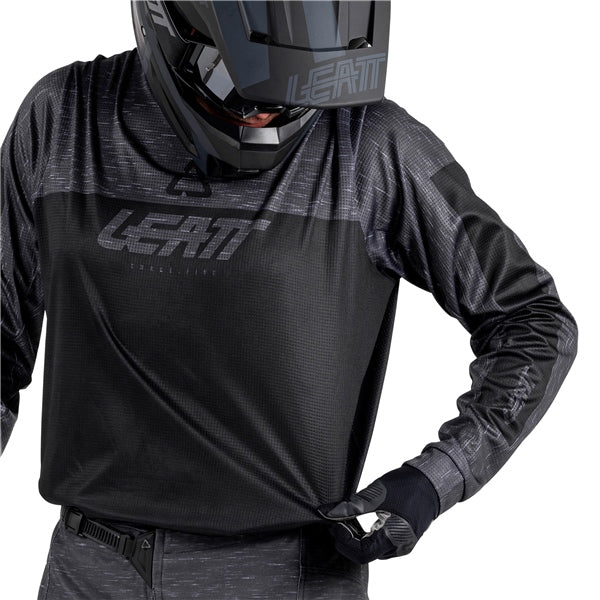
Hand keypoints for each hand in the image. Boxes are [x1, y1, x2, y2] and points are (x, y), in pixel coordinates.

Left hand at [317, 464, 438, 563]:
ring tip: (345, 519)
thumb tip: (327, 513)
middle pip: (365, 554)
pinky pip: (379, 544)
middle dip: (346, 539)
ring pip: (371, 550)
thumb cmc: (406, 486)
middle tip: (336, 521)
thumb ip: (350, 507)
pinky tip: (357, 520)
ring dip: (354, 538)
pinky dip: (365, 535)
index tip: (334, 524)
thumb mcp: (375, 494)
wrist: (430, 481)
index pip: (361, 553)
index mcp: (394, 538)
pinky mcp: (401, 537)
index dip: (344, 540)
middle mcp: (399, 547)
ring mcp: (402, 544)